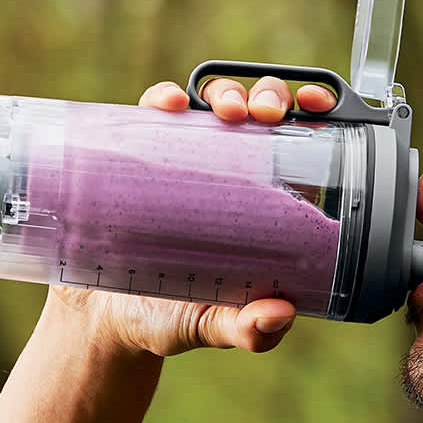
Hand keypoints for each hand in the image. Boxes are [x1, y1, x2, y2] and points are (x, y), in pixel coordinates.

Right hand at [42, 75, 338, 357]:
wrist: (101, 321)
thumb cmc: (172, 317)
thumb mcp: (212, 325)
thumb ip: (246, 331)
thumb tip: (280, 315)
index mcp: (264, 202)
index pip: (300, 144)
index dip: (315, 114)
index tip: (320, 106)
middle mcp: (227, 171)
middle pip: (258, 112)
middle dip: (270, 97)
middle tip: (266, 116)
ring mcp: (181, 158)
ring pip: (210, 102)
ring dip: (223, 91)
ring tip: (226, 110)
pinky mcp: (136, 156)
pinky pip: (152, 113)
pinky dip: (163, 98)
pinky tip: (168, 104)